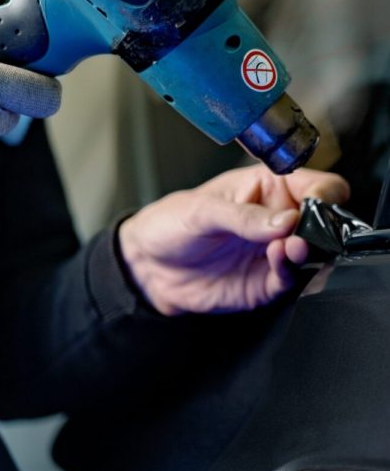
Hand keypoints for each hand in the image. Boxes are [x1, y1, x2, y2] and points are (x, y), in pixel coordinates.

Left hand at [118, 164, 349, 315]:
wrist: (146, 266)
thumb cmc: (169, 225)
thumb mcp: (201, 210)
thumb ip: (245, 216)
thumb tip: (288, 220)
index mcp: (267, 187)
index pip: (317, 186)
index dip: (325, 194)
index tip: (318, 204)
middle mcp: (278, 220)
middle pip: (324, 222)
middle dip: (321, 228)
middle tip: (302, 232)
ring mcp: (274, 253)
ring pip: (314, 254)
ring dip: (309, 252)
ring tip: (289, 247)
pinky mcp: (266, 283)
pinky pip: (292, 280)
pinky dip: (291, 272)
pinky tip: (276, 259)